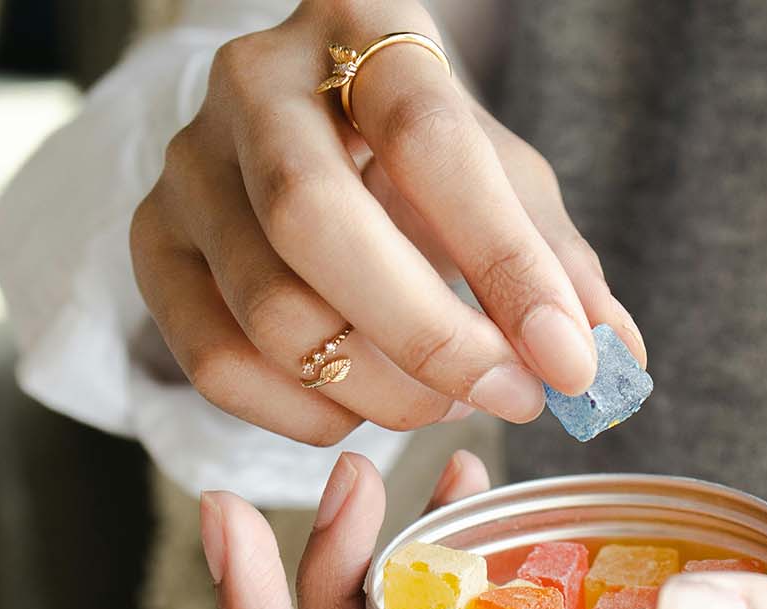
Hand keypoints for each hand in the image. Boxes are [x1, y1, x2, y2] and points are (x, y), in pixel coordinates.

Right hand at [130, 0, 644, 444]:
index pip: (428, 139)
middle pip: (315, 223)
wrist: (312, 134)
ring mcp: (188, 167)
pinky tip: (366, 402)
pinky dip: (310, 412)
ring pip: (271, 313)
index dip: (504, 262)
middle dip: (430, 339)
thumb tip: (614, 359)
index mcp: (360, 29)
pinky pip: (217, 364)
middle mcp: (253, 83)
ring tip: (451, 396)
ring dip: (384, 389)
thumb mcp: (505, 181)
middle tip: (512, 396)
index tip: (569, 360)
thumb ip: (558, 263)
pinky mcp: (152, 245)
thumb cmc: (425, 158)